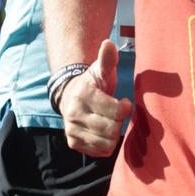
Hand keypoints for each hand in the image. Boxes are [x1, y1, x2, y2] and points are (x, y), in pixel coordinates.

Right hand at [60, 38, 128, 157]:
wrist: (70, 97)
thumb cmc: (92, 83)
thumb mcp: (100, 69)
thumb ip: (107, 59)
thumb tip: (108, 43)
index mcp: (83, 95)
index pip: (116, 112)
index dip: (125, 108)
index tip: (124, 102)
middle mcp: (74, 114)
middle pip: (112, 130)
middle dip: (119, 122)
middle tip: (116, 114)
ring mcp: (72, 130)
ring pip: (106, 143)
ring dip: (114, 135)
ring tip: (110, 123)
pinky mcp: (73, 143)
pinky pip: (99, 152)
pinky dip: (106, 145)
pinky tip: (104, 132)